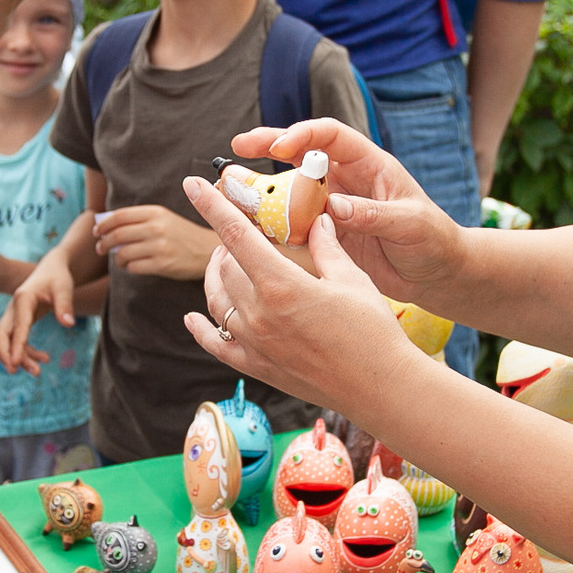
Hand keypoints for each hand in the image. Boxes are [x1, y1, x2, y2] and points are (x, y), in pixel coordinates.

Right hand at [0, 251, 78, 374]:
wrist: (51, 270)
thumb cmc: (58, 278)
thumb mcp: (64, 288)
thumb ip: (65, 305)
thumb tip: (68, 324)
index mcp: (23, 299)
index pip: (18, 326)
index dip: (16, 345)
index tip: (16, 363)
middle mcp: (14, 308)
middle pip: (1, 334)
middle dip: (5, 353)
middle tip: (13, 371)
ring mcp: (14, 315)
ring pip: (9, 340)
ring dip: (20, 357)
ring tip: (38, 371)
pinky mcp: (19, 321)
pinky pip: (18, 340)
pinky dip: (27, 352)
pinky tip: (45, 358)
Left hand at [93, 204, 214, 280]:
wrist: (209, 250)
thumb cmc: (181, 234)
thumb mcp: (164, 219)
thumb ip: (139, 220)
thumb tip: (107, 226)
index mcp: (155, 212)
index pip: (120, 216)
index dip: (104, 224)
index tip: (97, 231)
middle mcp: (157, 228)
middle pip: (117, 235)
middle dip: (104, 243)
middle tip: (100, 248)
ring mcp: (160, 247)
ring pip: (123, 253)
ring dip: (116, 258)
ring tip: (118, 259)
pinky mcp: (163, 265)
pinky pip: (134, 267)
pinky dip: (128, 267)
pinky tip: (131, 266)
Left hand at [181, 173, 424, 413]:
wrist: (380, 388)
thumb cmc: (373, 331)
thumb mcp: (352, 279)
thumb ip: (326, 247)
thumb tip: (318, 220)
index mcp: (281, 285)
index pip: (236, 235)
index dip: (212, 205)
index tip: (192, 184)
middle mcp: (259, 315)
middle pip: (226, 267)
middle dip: (227, 244)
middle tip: (240, 233)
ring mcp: (255, 344)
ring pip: (217, 301)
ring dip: (215, 277)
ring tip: (225, 263)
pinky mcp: (259, 368)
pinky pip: (216, 346)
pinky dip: (201, 329)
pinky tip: (192, 318)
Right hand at [223, 120, 469, 300]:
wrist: (436, 273)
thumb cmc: (433, 239)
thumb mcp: (409, 224)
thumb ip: (372, 213)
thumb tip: (334, 206)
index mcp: (369, 164)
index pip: (330, 136)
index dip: (303, 134)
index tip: (279, 148)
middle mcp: (346, 179)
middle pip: (301, 153)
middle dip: (268, 146)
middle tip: (237, 147)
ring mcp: (333, 205)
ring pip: (290, 189)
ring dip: (262, 188)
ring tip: (230, 189)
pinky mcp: (326, 233)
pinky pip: (293, 223)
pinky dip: (271, 224)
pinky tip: (248, 226)